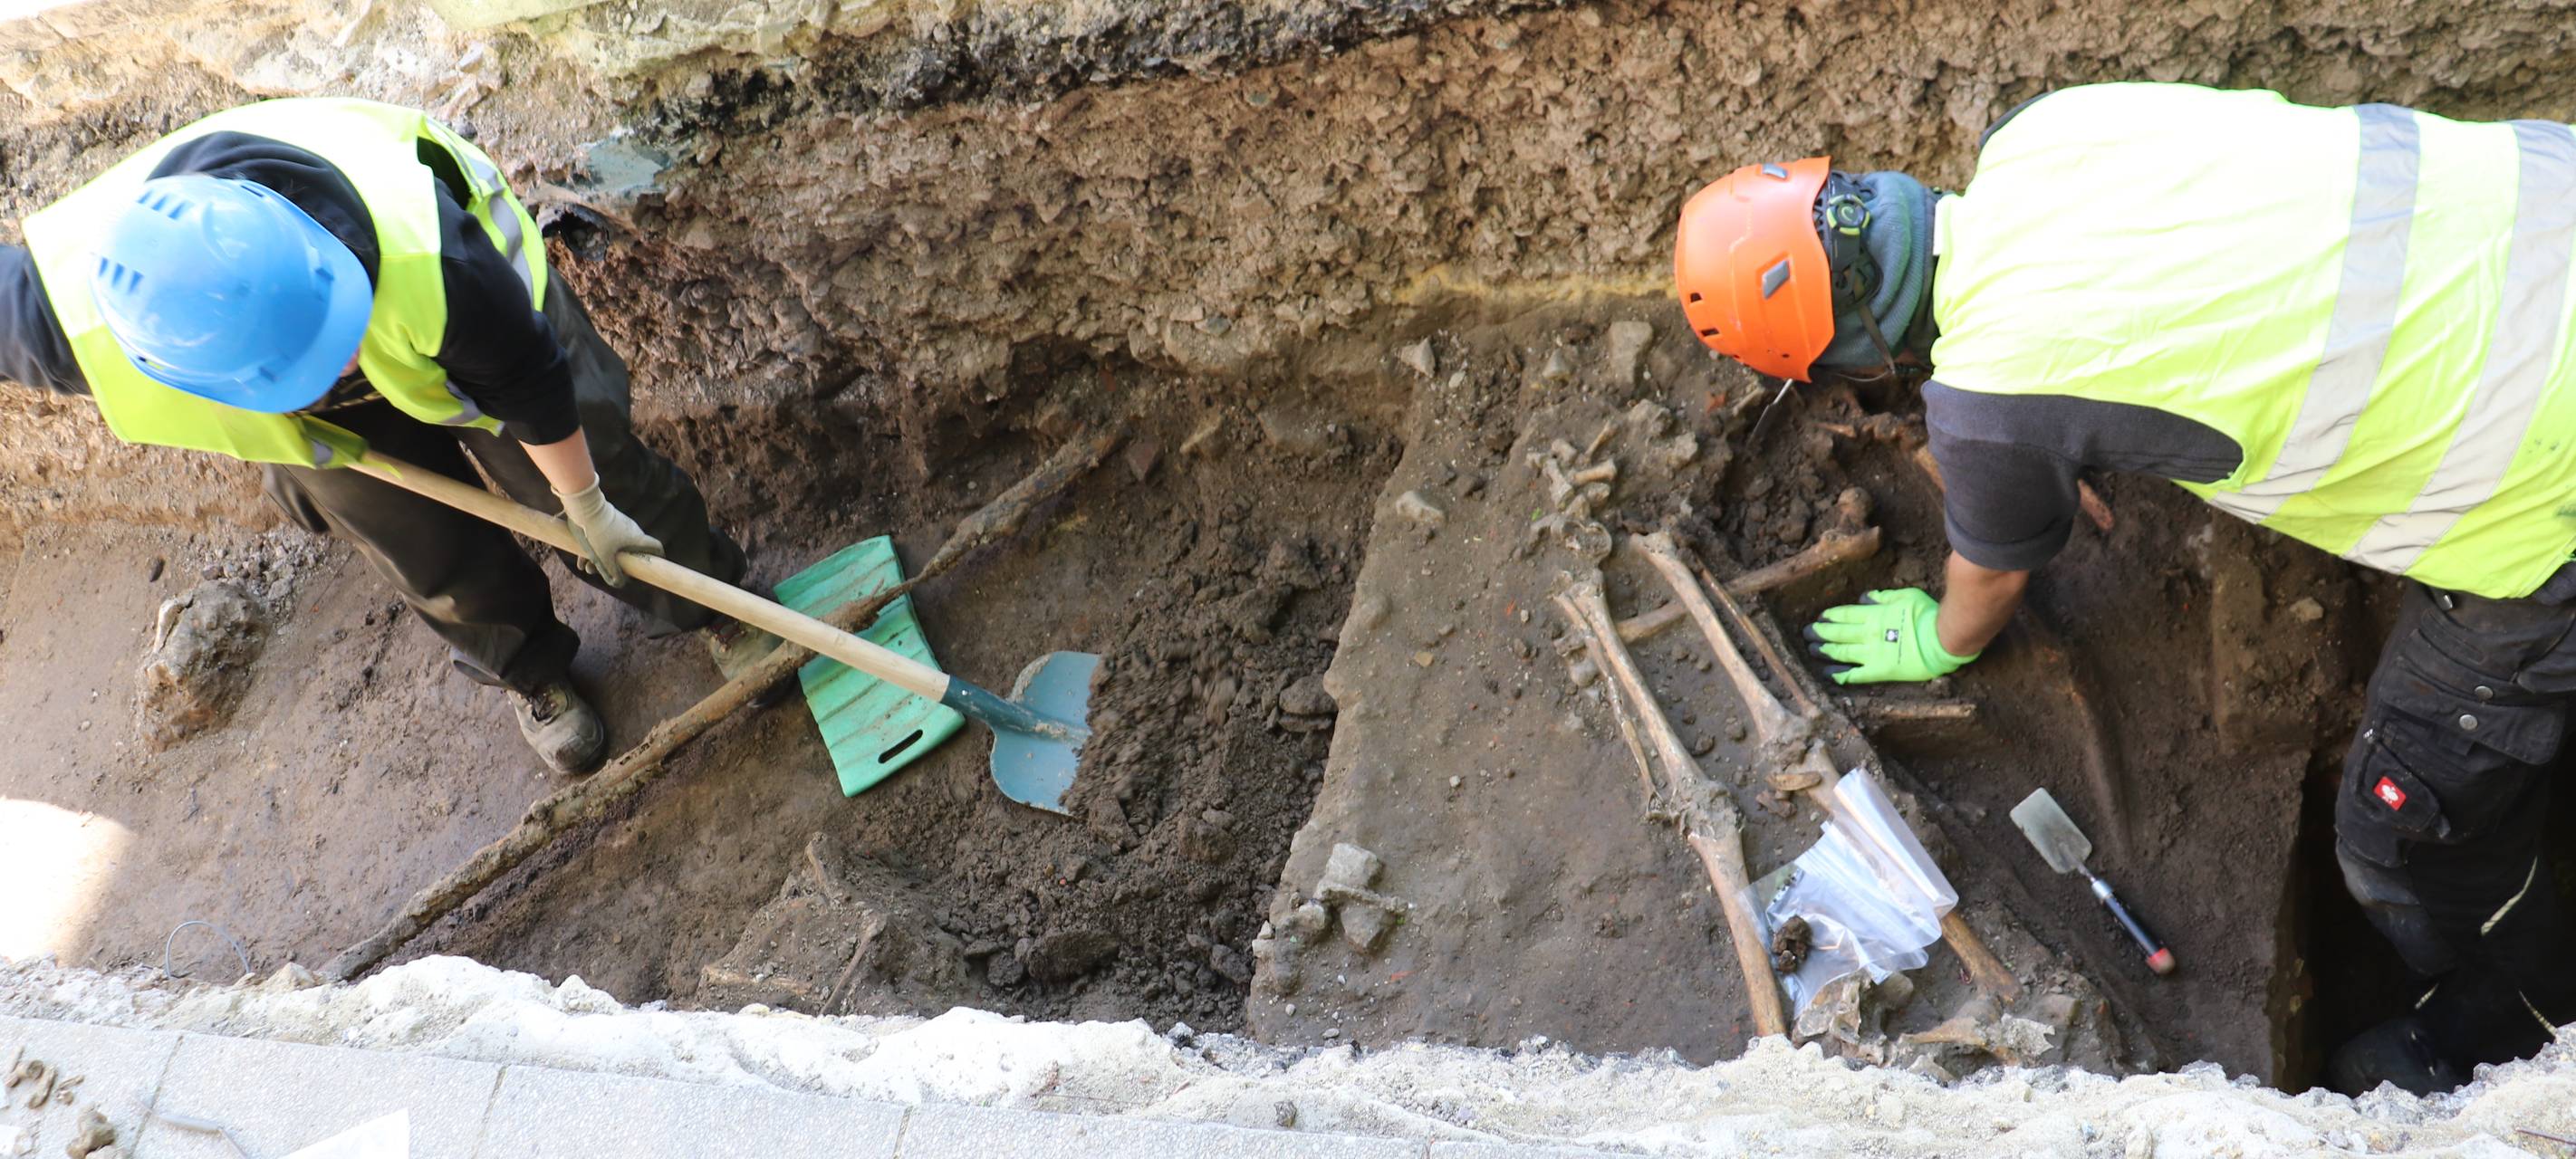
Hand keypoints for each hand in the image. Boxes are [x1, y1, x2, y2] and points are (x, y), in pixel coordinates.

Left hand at [555, 478, 662, 586]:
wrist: (582, 508)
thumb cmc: (596, 534)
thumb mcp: (603, 559)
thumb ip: (612, 574)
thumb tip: (619, 584)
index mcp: (637, 538)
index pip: (656, 547)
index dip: (657, 557)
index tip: (650, 567)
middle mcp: (632, 530)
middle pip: (630, 551)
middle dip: (618, 565)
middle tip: (606, 573)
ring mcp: (619, 524)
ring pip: (613, 546)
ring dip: (602, 559)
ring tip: (587, 568)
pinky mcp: (607, 520)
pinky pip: (604, 539)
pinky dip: (595, 550)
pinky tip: (581, 561)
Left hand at [1804, 587, 1976, 684]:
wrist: (1943, 638)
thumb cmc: (1928, 614)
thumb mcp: (1905, 595)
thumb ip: (1882, 597)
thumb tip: (1863, 598)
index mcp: (1874, 615)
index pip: (1845, 615)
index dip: (1830, 617)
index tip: (1820, 618)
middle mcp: (1868, 634)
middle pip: (1838, 633)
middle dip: (1819, 633)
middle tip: (1806, 633)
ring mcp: (1872, 654)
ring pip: (1841, 653)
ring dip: (1824, 651)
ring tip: (1812, 650)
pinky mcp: (1880, 671)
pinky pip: (1855, 675)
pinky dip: (1839, 674)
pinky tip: (1828, 674)